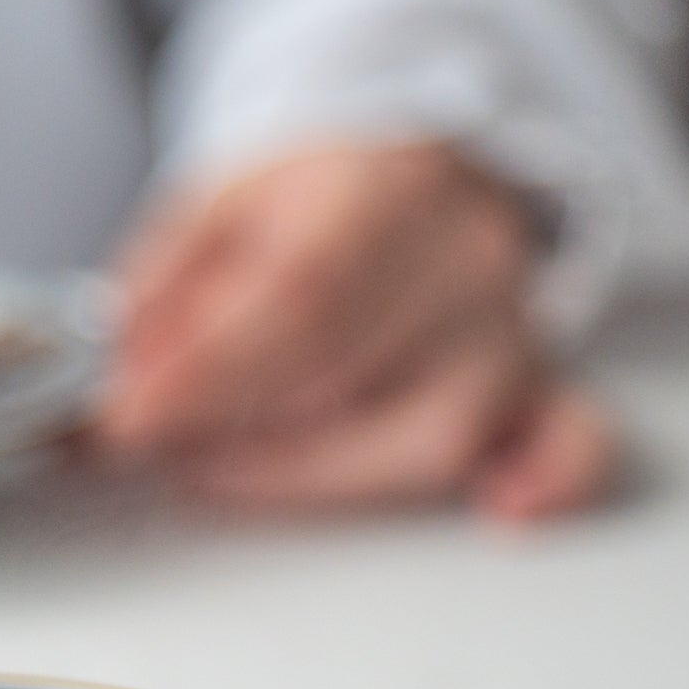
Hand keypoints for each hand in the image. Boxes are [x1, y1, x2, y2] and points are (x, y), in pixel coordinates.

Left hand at [101, 142, 616, 521]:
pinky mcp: (539, 390)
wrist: (409, 179)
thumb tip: (118, 375)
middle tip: (149, 440)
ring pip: (428, 437)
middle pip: (352, 374)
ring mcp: (511, 332)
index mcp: (384, 188)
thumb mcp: (213, 212)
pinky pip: (570, 441)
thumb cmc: (308, 207)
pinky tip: (506, 508)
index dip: (207, 371)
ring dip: (310, 473)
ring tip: (225, 462)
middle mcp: (467, 258)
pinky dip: (545, 478)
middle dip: (229, 428)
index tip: (128, 417)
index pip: (300, 297)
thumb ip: (162, 292)